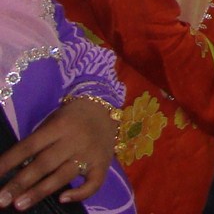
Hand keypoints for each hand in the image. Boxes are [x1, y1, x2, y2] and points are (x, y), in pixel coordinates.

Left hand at [0, 96, 116, 208]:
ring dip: (40, 191)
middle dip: (21, 183)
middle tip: (2, 200)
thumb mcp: (53, 121)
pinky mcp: (103, 164)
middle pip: (44, 163)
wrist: (105, 108)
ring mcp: (90, 153)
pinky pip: (93, 182)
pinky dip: (80, 192)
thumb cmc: (71, 117)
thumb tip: (17, 170)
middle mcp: (74, 140)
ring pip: (63, 175)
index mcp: (59, 126)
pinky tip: (63, 199)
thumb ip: (39, 142)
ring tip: (20, 205)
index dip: (9, 162)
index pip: (29, 146)